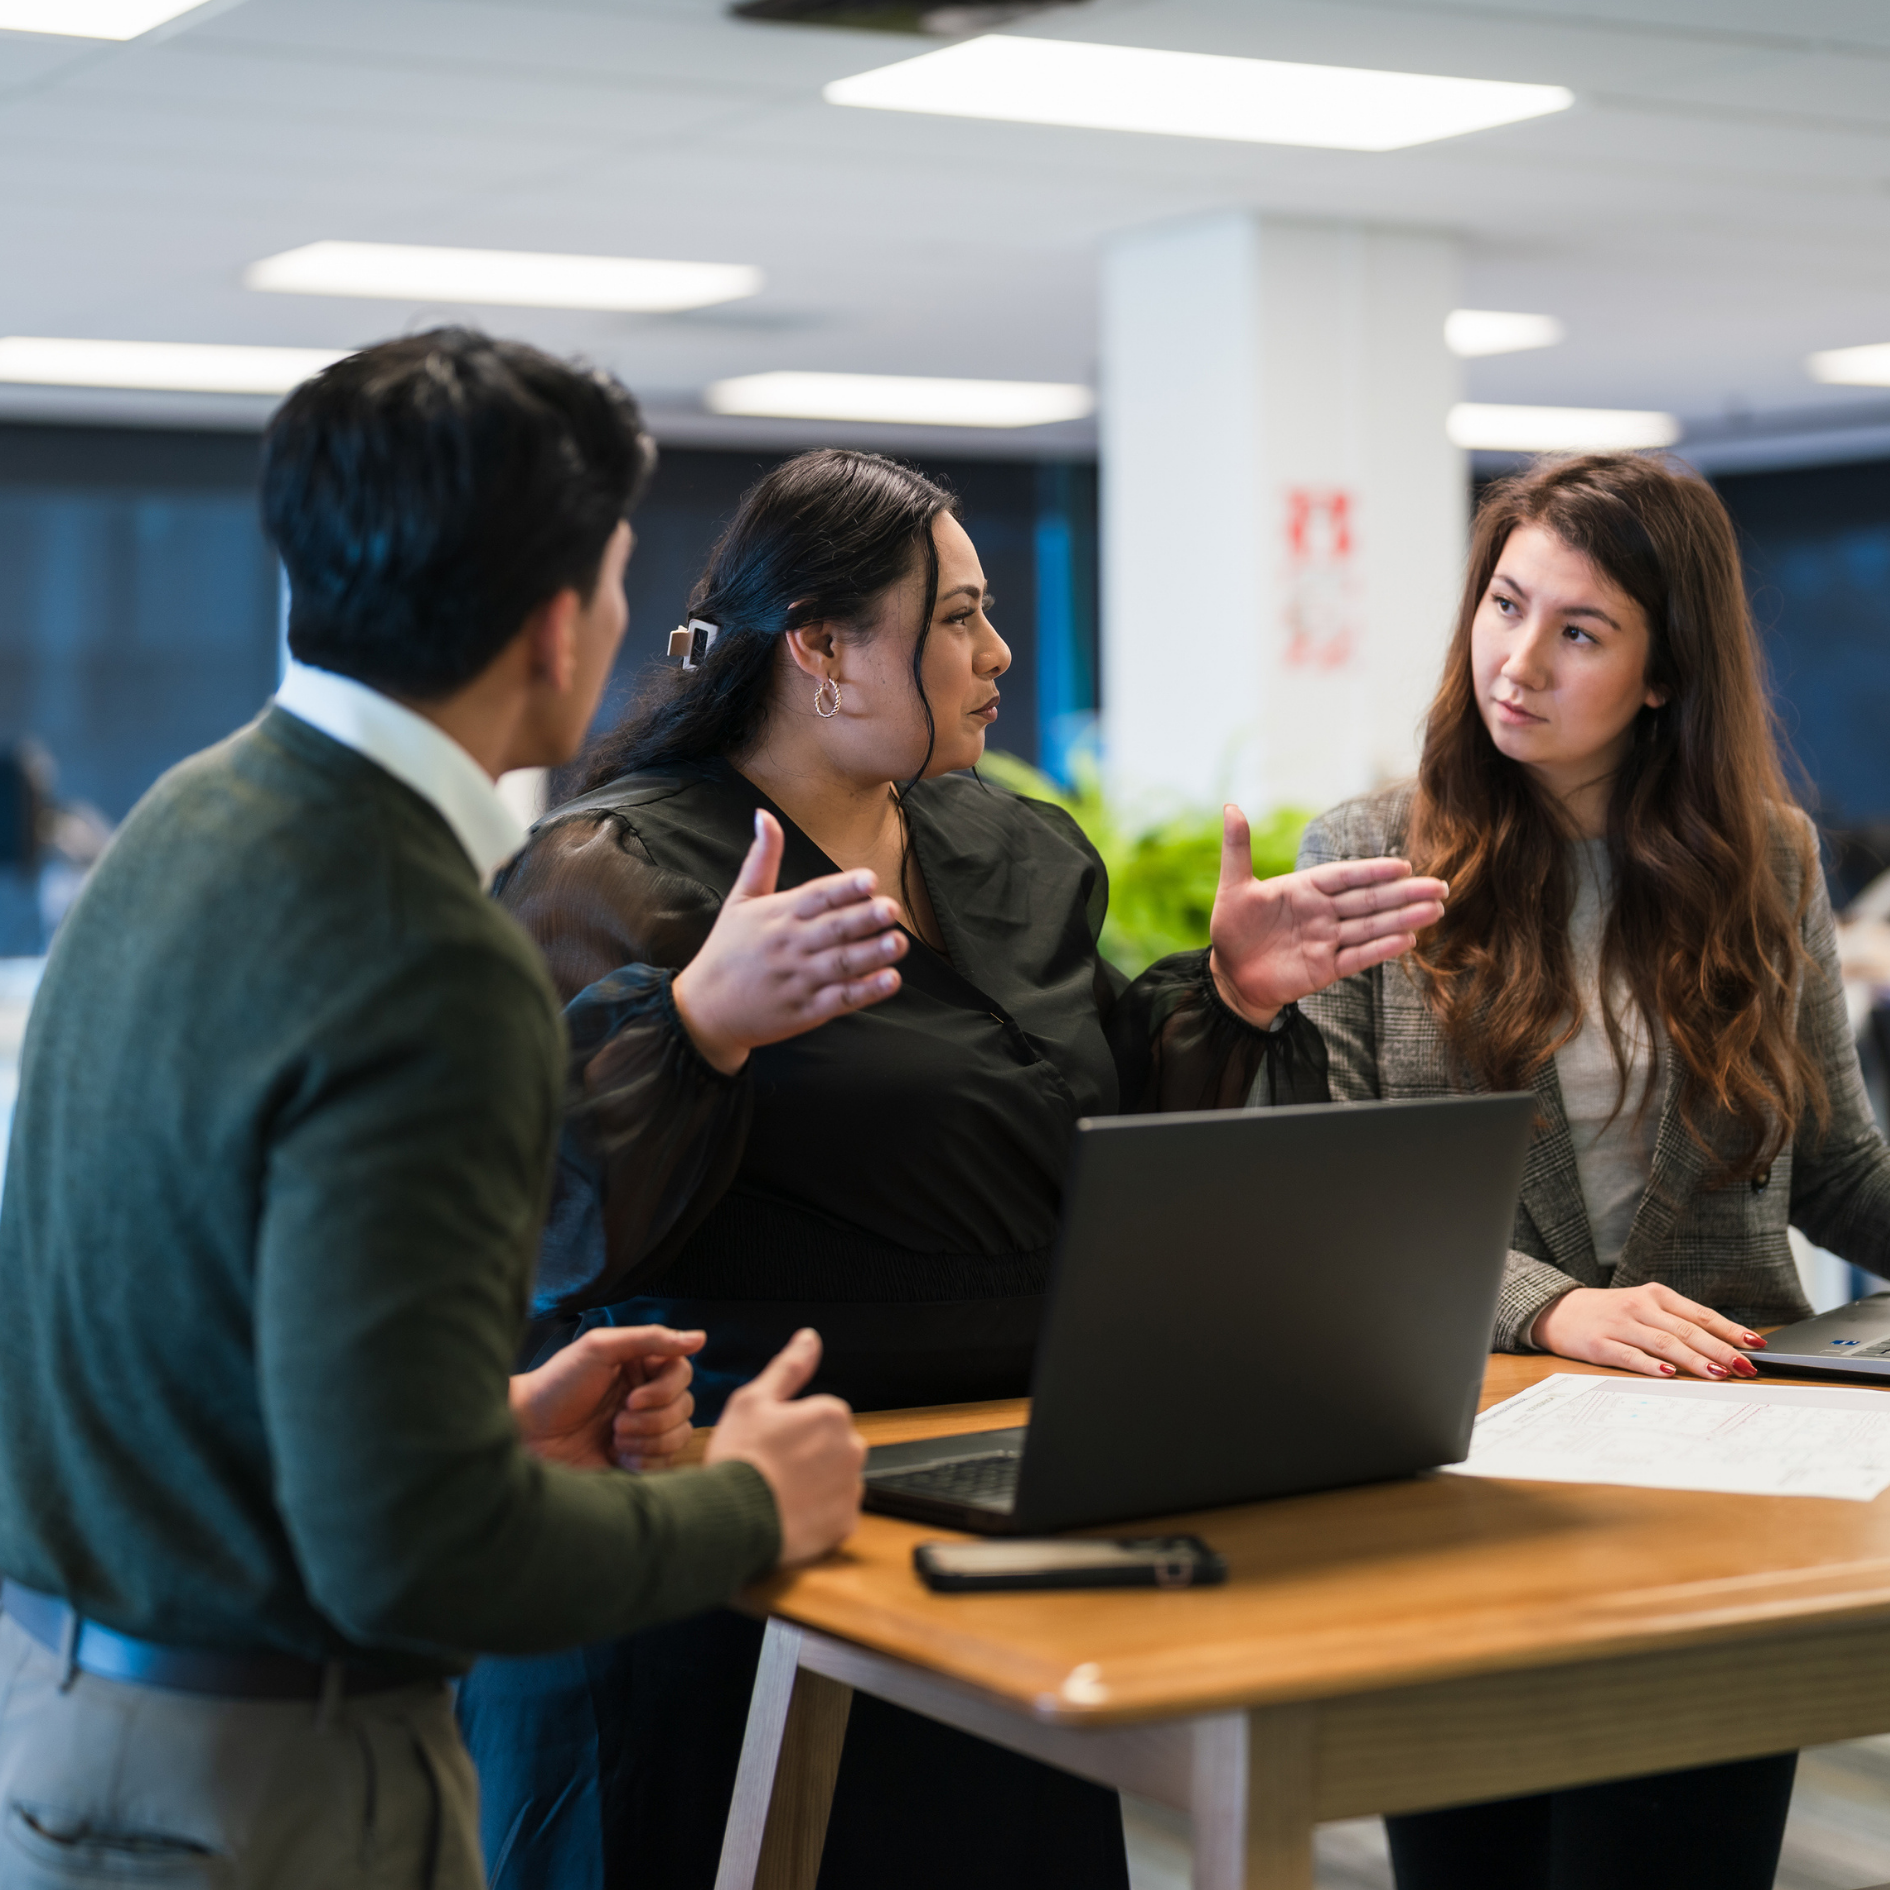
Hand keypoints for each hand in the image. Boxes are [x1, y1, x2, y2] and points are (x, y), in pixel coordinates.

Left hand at [510, 1325, 704, 1470]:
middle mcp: (645, 1397)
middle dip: (653, 1418)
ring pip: (679, 1435)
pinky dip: (644, 1460)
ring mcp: (641, 1430)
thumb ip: (650, 1339)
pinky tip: (617, 1456)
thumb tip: (699, 1337)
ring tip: (614, 1437)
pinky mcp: (635, 1460)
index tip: (632, 1397)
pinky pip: (665, 1463)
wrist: (525, 1434)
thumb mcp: (600, 1348)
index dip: (665, 1389)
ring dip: (648, 1439)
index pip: (682, 1373)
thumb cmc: (557, 1385)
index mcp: (640, 1367)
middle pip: (686, 1406)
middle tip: (617, 1420)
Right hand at [672, 811, 907, 1074]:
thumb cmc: (727, 949)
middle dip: (864, 919)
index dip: (843, 888)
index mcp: (777, 915)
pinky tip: (890, 979)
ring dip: (872, 954)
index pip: (815, 897)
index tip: (870, 879)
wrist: (705, 1009)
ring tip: (899, 942)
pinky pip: (840, 1000)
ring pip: (841, 965)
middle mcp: (790, 946)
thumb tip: (764, 814)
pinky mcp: (805, 1011)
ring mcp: (798, 980)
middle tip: (892, 909)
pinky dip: (866, 991)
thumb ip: (761, 858)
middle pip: (833, 929)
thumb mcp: (740, 900)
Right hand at [706, 1329, 864, 1566]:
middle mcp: (852, 1449)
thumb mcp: (754, 1400)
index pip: (821, 1417)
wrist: (732, 1518)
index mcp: (832, 1414)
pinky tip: (790, 1513)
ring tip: (779, 1493)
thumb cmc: (740, 1457)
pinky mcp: (845, 1524)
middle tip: (773, 1468)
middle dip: (809, 1456)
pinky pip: (835, 1514)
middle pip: (832, 1448)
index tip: (770, 1443)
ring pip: (835, 1481)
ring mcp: (850, 1488)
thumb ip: (788, 1367)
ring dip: (815, 1486)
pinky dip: (817, 1516)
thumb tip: (809, 1338)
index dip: (792, 1430)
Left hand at [1206, 806, 1448, 1027]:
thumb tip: (1231, 806)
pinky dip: (1381, 949)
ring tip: (1435, 910)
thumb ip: (1238, 849)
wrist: (1230, 975)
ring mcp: (1328, 940)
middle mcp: (1323, 912)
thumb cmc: (1232, 929)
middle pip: (1369, 900)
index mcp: (1306, 888)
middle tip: (1440, 887)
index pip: (1345, 876)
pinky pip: (1358, 957)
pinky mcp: (1327, 968)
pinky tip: (1409, 940)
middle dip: (1404, 893)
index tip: (1403, 866)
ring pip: (1371, 926)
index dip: (1373, 871)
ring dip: (1403, 919)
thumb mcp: (1233, 887)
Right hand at [1530, 1284, 1765, 1380]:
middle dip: (1721, 1350)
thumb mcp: (1644, 1308)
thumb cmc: (1611, 1314)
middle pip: (1688, 1330)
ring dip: (1694, 1360)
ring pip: (1664, 1342)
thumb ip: (1677, 1323)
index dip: (1730, 1330)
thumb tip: (1723, 1347)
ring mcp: (1620, 1325)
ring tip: (1718, 1374)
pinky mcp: (1600, 1344)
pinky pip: (1630, 1356)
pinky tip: (1669, 1373)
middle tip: (1746, 1367)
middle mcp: (1640, 1306)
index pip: (1701, 1314)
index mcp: (1655, 1295)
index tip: (1756, 1345)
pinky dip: (1651, 1365)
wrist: (1558, 1311)